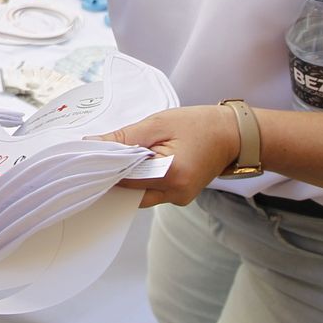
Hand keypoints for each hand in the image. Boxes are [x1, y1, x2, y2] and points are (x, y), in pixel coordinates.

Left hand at [90, 104, 242, 207]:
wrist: (235, 135)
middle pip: (130, 191)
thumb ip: (125, 137)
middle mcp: (175, 194)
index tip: (87, 155)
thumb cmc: (199, 124)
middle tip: (99, 155)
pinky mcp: (181, 196)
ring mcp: (179, 199)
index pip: (124, 178)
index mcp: (171, 175)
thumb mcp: (158, 123)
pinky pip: (152, 192)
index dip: (104, 166)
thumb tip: (93, 144)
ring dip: (127, 177)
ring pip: (139, 194)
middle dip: (113, 174)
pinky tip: (136, 162)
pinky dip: (141, 179)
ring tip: (118, 155)